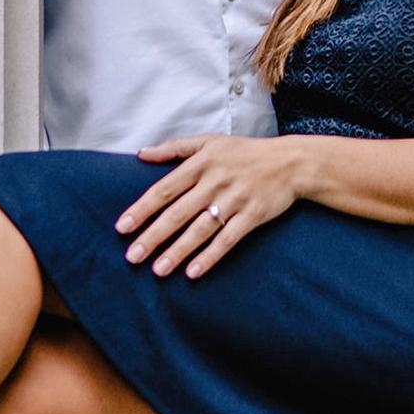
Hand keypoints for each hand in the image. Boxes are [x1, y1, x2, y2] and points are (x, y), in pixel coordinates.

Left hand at [115, 134, 298, 278]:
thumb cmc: (245, 152)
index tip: (122, 227)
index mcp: (201, 163)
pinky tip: (193, 272)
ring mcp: (235, 200)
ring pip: (201, 230)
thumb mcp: (209, 141)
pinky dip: (210, 256)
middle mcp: (215, 181)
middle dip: (153, 236)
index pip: (164, 189)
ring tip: (157, 270)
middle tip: (132, 257)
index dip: (142, 209)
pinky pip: (228, 239)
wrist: (291, 162)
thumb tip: (141, 153)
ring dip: (178, 251)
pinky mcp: (253, 216)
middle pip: (178, 213)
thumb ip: (174, 147)